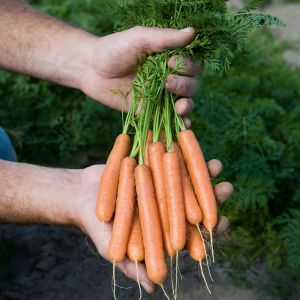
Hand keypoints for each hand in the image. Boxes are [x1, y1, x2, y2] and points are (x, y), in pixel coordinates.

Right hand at [73, 160, 232, 293]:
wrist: (80, 194)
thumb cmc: (97, 225)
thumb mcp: (113, 248)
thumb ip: (132, 266)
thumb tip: (154, 286)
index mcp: (162, 229)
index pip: (190, 232)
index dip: (209, 230)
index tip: (223, 222)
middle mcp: (165, 207)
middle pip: (193, 203)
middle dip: (212, 197)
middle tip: (227, 188)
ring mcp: (160, 186)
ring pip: (185, 180)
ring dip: (202, 173)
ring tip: (217, 165)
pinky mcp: (152, 168)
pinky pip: (169, 162)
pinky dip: (182, 156)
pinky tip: (194, 148)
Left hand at [80, 26, 201, 127]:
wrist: (91, 69)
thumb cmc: (114, 49)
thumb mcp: (140, 38)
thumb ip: (165, 38)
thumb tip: (193, 32)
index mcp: (170, 60)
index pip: (193, 66)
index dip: (187, 67)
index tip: (170, 63)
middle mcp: (168, 78)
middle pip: (191, 86)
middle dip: (185, 86)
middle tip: (167, 82)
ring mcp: (160, 96)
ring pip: (185, 103)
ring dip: (187, 105)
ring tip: (179, 106)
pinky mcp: (149, 111)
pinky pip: (168, 119)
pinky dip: (179, 123)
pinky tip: (182, 125)